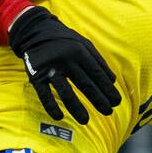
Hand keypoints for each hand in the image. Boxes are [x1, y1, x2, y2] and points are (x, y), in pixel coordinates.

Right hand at [7, 5, 120, 122]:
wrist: (35, 31)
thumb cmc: (64, 40)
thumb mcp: (84, 43)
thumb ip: (98, 61)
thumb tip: (112, 81)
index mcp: (79, 51)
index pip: (97, 74)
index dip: (107, 89)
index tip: (116, 102)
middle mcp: (65, 59)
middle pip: (84, 84)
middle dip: (98, 99)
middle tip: (108, 112)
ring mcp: (50, 68)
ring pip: (65, 91)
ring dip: (76, 107)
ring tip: (85, 120)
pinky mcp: (36, 75)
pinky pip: (44, 93)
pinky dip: (51, 106)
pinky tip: (59, 117)